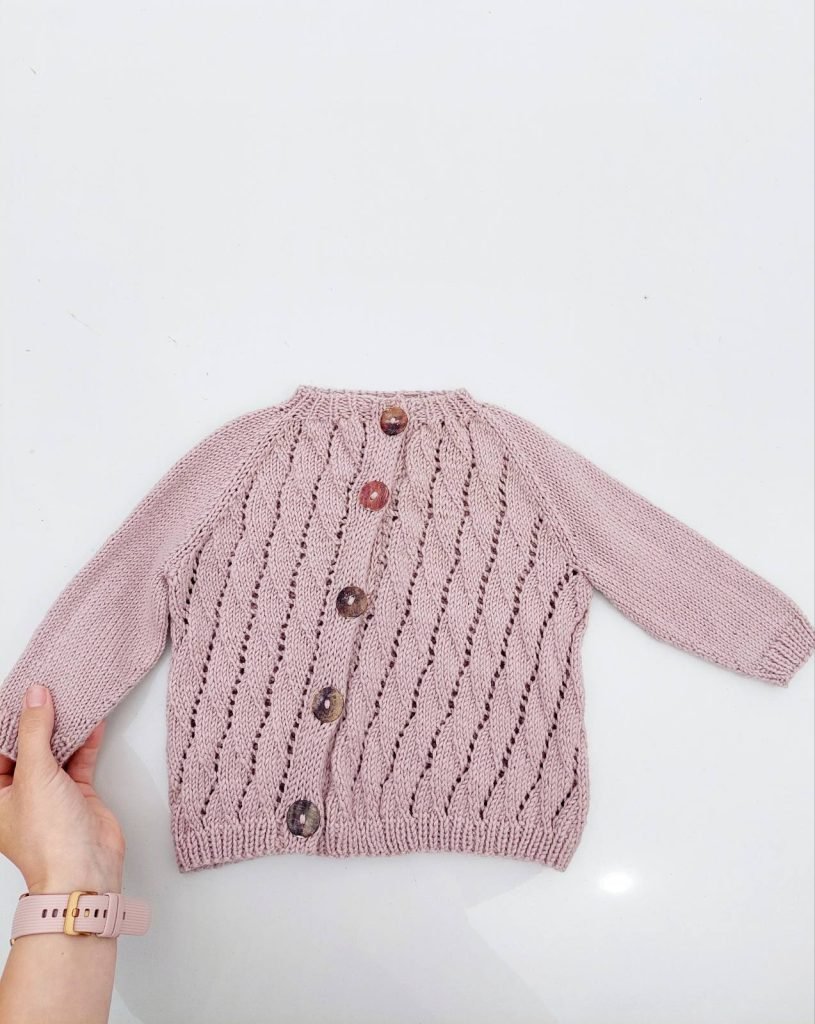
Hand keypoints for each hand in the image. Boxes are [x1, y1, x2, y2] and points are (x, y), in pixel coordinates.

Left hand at [0, 684, 124, 894]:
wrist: (84, 870)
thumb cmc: (48, 840)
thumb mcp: (34, 774)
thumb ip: (35, 731)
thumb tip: (35, 697)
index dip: (8, 722)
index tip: (21, 694)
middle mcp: (19, 794)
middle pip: (26, 748)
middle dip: (38, 721)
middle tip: (47, 691)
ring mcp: (49, 794)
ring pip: (54, 752)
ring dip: (64, 729)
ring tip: (70, 700)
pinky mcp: (77, 795)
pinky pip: (79, 761)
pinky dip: (86, 742)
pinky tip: (92, 723)